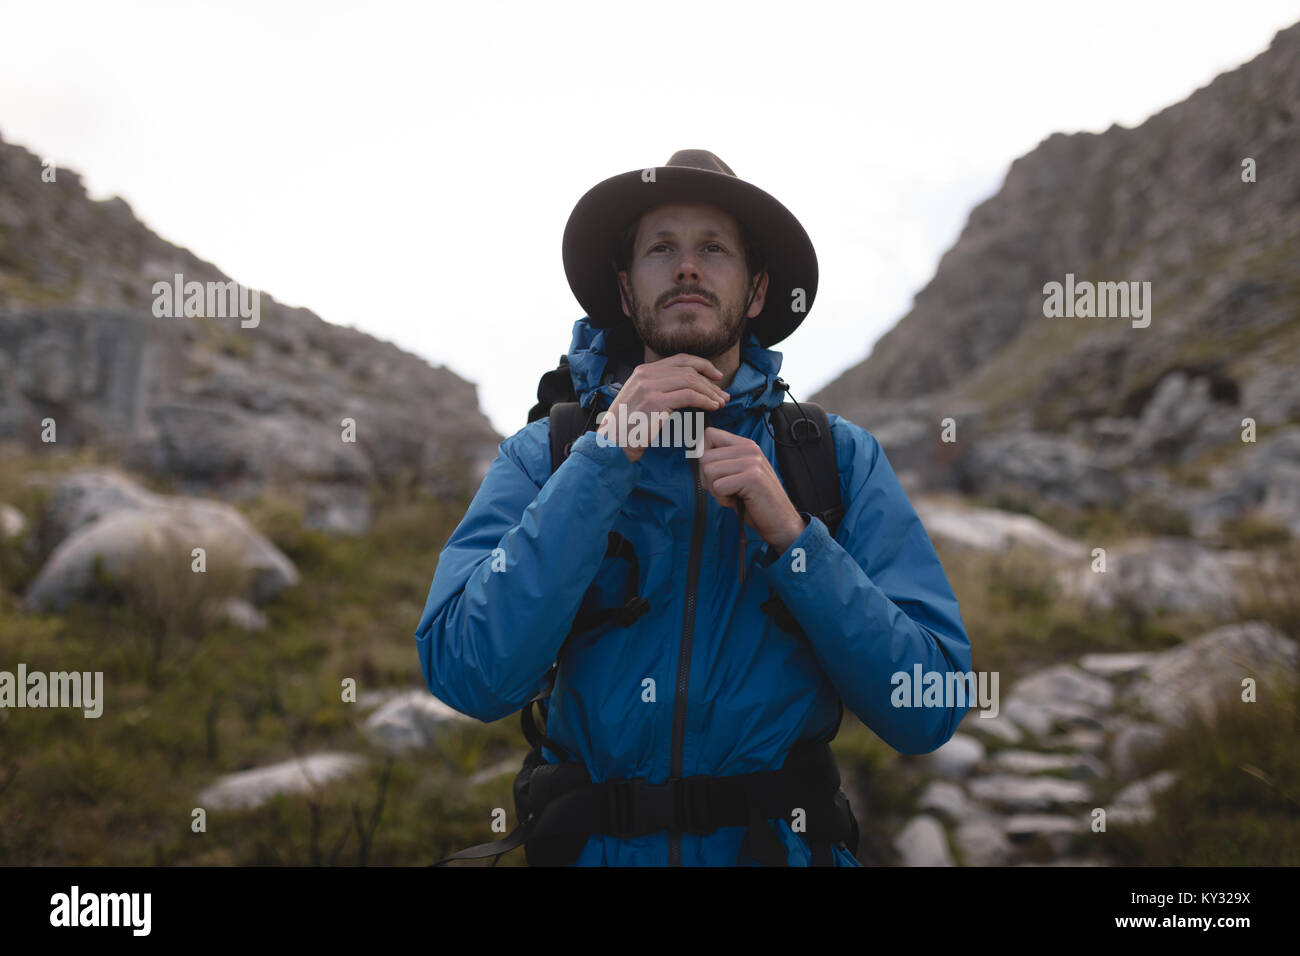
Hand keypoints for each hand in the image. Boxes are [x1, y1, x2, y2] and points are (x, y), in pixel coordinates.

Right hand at [596, 354, 729, 462]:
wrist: (611, 444)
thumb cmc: (627, 428)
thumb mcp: (640, 400)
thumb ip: (659, 389)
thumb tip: (687, 389)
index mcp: (643, 371)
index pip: (680, 359)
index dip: (702, 365)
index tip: (716, 376)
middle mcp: (645, 374)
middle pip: (688, 369)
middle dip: (710, 381)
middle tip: (724, 394)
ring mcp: (649, 387)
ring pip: (691, 381)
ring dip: (710, 392)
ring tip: (721, 403)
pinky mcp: (655, 402)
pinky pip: (689, 396)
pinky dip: (705, 400)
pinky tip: (712, 407)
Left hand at [698, 427, 805, 552]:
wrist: (780, 521)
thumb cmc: (755, 501)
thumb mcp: (738, 474)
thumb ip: (722, 461)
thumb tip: (695, 452)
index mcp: (746, 445)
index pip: (709, 435)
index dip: (703, 455)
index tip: (713, 473)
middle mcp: (750, 449)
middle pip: (704, 457)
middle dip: (708, 479)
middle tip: (727, 490)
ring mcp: (752, 462)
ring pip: (709, 471)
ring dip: (716, 490)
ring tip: (734, 495)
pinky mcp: (752, 478)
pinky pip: (718, 487)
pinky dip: (723, 499)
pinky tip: (738, 501)